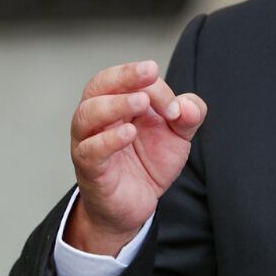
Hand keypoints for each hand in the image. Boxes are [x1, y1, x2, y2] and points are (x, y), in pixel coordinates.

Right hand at [63, 60, 207, 255]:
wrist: (136, 203)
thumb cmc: (149, 162)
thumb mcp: (178, 135)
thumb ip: (188, 115)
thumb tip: (187, 106)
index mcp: (119, 102)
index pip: (129, 80)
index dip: (154, 86)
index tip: (175, 107)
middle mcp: (99, 118)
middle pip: (99, 85)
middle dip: (124, 75)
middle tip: (150, 72)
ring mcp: (90, 142)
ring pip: (87, 114)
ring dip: (115, 104)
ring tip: (141, 102)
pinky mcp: (90, 169)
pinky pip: (90, 150)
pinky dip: (108, 140)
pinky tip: (128, 133)